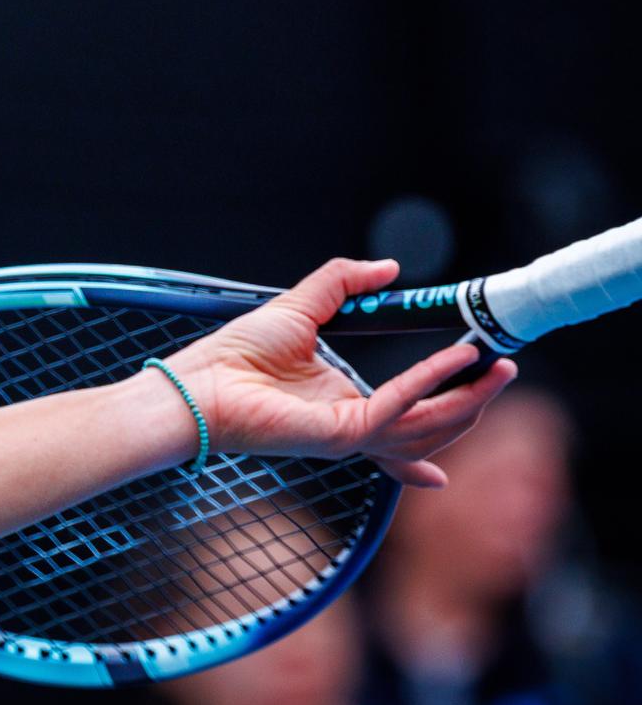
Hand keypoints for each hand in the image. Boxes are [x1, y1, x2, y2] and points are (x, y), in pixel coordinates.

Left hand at [155, 257, 517, 487]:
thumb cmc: (235, 353)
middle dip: (473, 404)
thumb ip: (344, 282)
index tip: (482, 384)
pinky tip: (453, 361)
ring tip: (496, 369)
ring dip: (466, 399)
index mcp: (344, 402)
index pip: (409, 416)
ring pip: (426, 428)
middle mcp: (352, 425)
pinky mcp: (339, 434)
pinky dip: (428, 384)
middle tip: (506, 371)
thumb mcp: (300, 305)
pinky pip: (396, 410)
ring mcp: (348, 436)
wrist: (198, 380)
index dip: (449, 407)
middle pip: (430, 426)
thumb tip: (390, 268)